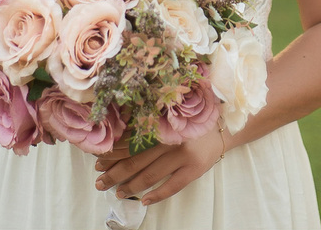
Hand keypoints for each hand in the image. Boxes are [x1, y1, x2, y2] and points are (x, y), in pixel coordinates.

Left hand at [95, 126, 226, 205]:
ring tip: (118, 192)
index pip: (130, 144)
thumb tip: (118, 143)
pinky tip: (144, 200)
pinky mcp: (194, 170)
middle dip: (114, 173)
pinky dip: (156, 195)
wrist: (222, 129)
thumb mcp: (169, 121)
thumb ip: (149, 129)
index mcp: (161, 126)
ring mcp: (182, 157)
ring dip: (130, 186)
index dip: (112, 155)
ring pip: (150, 175)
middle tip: (100, 182)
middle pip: (135, 161)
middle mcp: (170, 141)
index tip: (98, 163)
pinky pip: (172, 187)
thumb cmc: (190, 124)